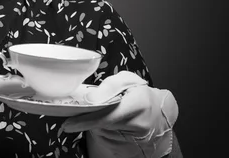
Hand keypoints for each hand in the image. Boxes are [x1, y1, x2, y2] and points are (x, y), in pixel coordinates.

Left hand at [62, 71, 178, 156]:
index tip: (68, 124)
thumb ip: (109, 86)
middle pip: (102, 125)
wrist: (159, 113)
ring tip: (101, 114)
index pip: (107, 116)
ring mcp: (134, 140)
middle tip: (79, 114)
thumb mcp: (128, 80)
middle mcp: (138, 125)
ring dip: (95, 124)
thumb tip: (90, 98)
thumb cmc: (142, 94)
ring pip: (103, 133)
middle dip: (88, 119)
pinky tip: (106, 123)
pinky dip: (102, 131)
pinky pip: (107, 139)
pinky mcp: (129, 148)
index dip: (86, 120)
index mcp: (139, 104)